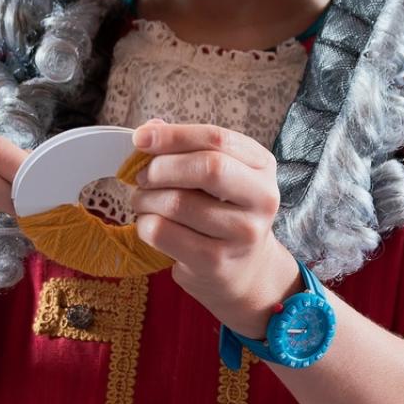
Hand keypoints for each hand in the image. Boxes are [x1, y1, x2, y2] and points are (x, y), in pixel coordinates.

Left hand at [129, 121, 298, 334]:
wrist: (245, 272)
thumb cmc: (225, 214)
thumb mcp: (220, 177)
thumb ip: (188, 149)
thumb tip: (149, 131)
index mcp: (262, 166)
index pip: (217, 139)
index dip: (174, 135)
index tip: (140, 138)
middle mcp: (261, 198)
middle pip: (207, 168)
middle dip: (161, 168)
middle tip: (141, 177)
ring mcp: (242, 233)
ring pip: (177, 203)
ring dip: (146, 199)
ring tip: (142, 202)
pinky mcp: (216, 262)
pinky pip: (164, 232)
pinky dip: (145, 224)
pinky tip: (150, 224)